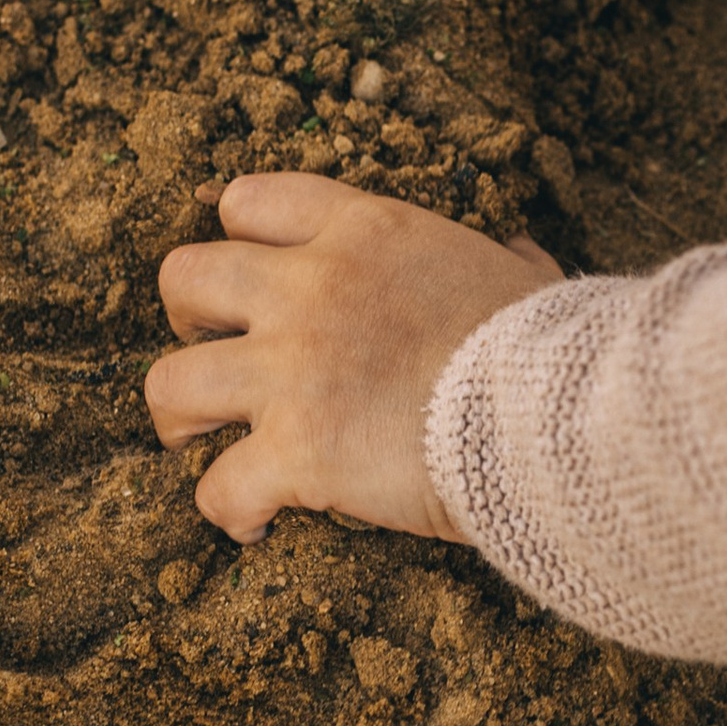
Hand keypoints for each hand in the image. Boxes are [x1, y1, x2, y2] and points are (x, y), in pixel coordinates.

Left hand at [147, 171, 562, 545]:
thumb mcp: (525, 278)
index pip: (251, 201)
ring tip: (201, 443)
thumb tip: (519, 255)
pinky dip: (229, 510)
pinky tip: (257, 523)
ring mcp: (291, 371)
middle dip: (186, 321)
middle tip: (212, 357)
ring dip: (178, 417)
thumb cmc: (552, 350)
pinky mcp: (293, 451)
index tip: (251, 283)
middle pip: (185, 278)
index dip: (236, 241)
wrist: (557, 412)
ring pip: (169, 382)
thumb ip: (503, 262)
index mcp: (363, 234)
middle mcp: (309, 289)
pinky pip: (218, 489)